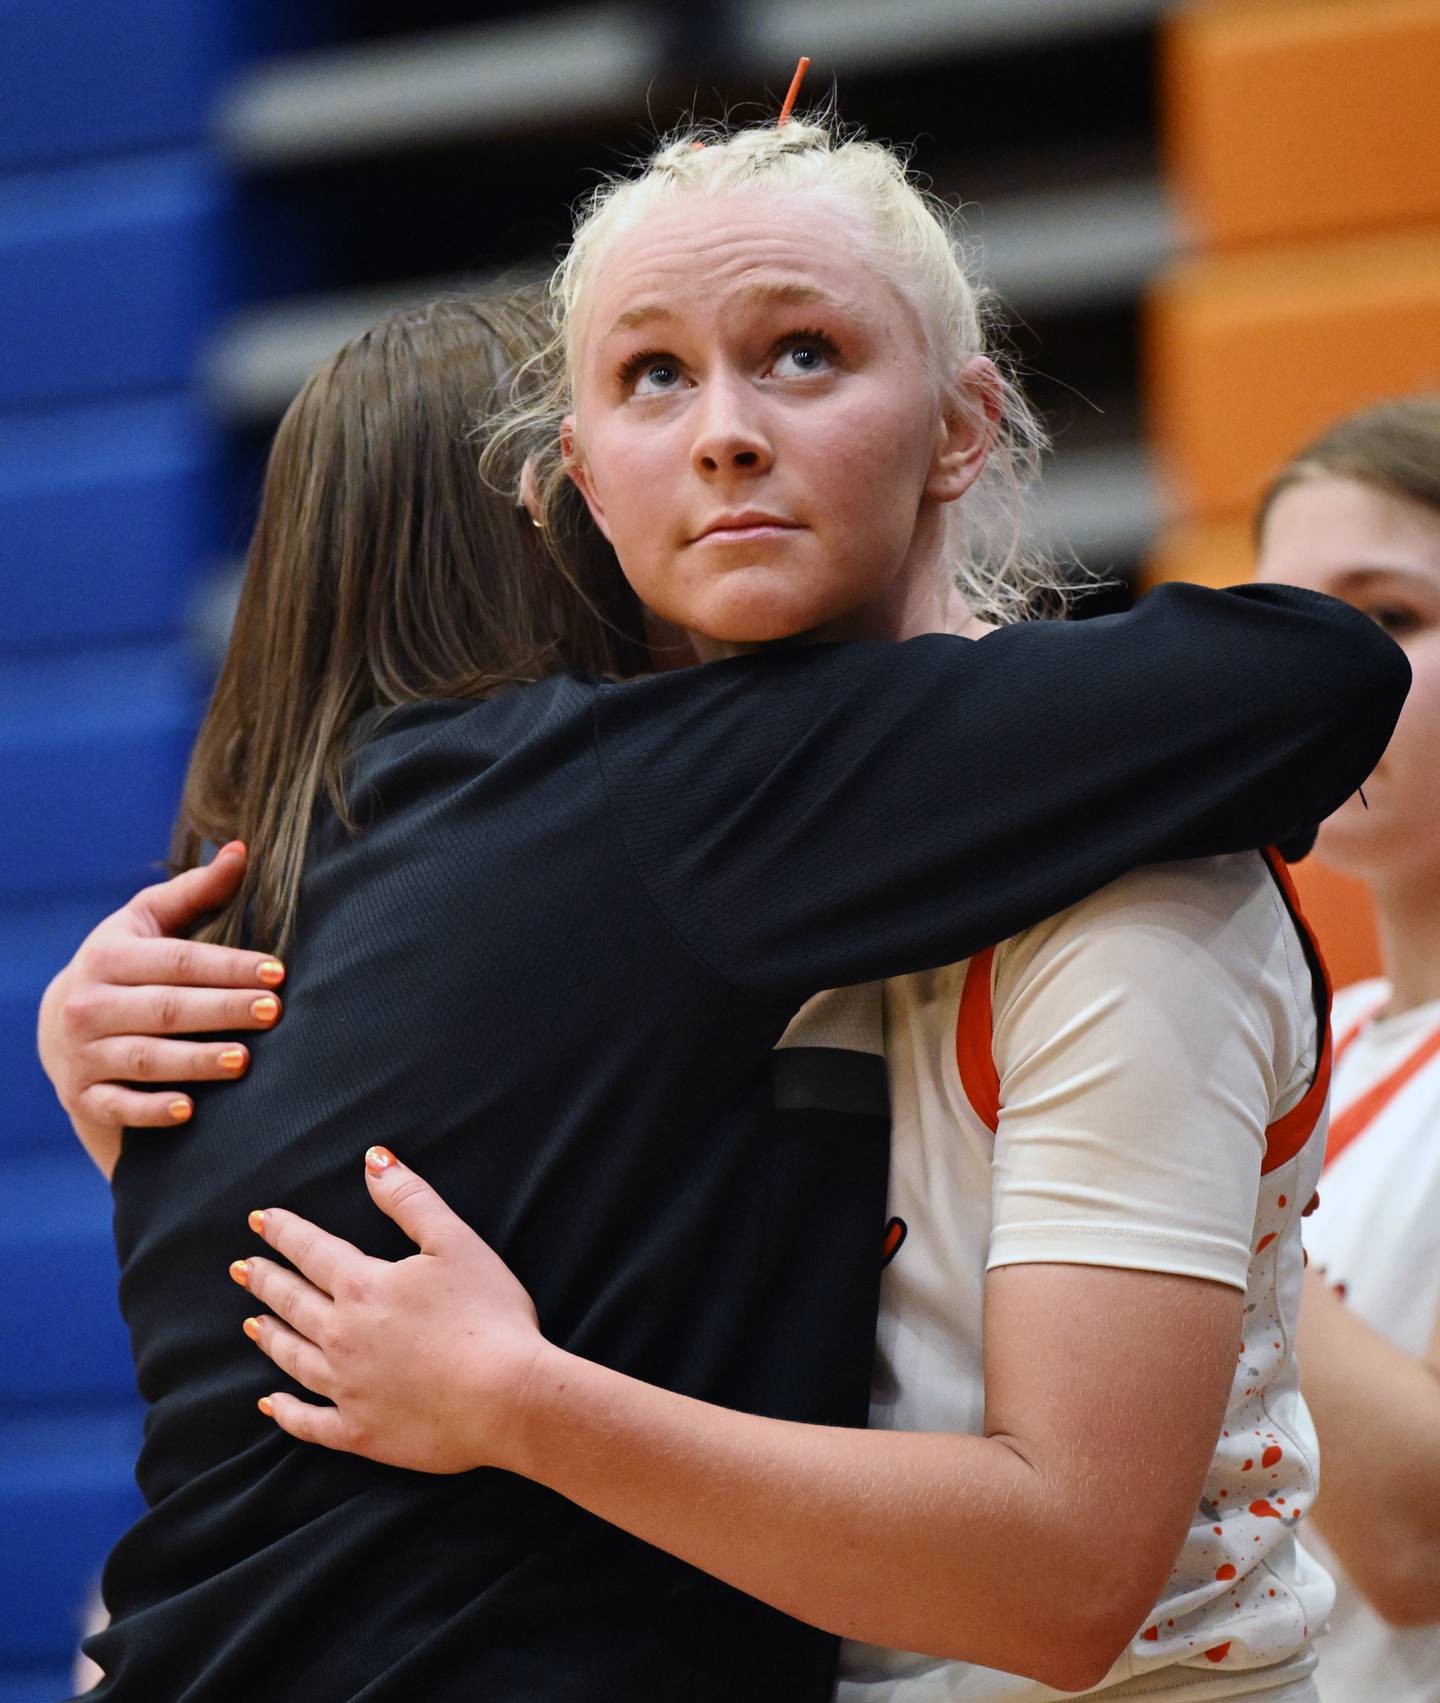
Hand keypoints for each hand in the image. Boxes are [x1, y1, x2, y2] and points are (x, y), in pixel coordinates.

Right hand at [37, 843, 286, 1175]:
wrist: (62, 1026)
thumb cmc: (126, 964)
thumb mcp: (148, 922)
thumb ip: (196, 891)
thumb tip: (243, 849)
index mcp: (109, 956)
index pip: (178, 960)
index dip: (229, 965)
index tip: (277, 971)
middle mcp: (89, 1004)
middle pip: (165, 1008)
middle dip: (222, 1009)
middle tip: (272, 1011)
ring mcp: (83, 1054)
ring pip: (144, 1057)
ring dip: (194, 1061)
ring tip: (242, 1059)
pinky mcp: (83, 1096)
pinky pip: (119, 1106)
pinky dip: (151, 1109)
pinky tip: (189, 1109)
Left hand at [237, 1149, 548, 1474]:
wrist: (508, 1398)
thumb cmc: (489, 1315)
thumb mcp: (456, 1241)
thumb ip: (410, 1199)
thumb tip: (373, 1160)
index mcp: (363, 1287)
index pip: (312, 1251)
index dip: (284, 1232)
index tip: (259, 1221)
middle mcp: (342, 1337)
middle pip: (293, 1302)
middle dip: (265, 1281)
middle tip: (241, 1269)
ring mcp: (347, 1389)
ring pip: (293, 1358)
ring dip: (270, 1337)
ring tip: (251, 1324)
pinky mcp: (361, 1432)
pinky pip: (309, 1423)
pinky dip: (285, 1412)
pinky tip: (270, 1404)